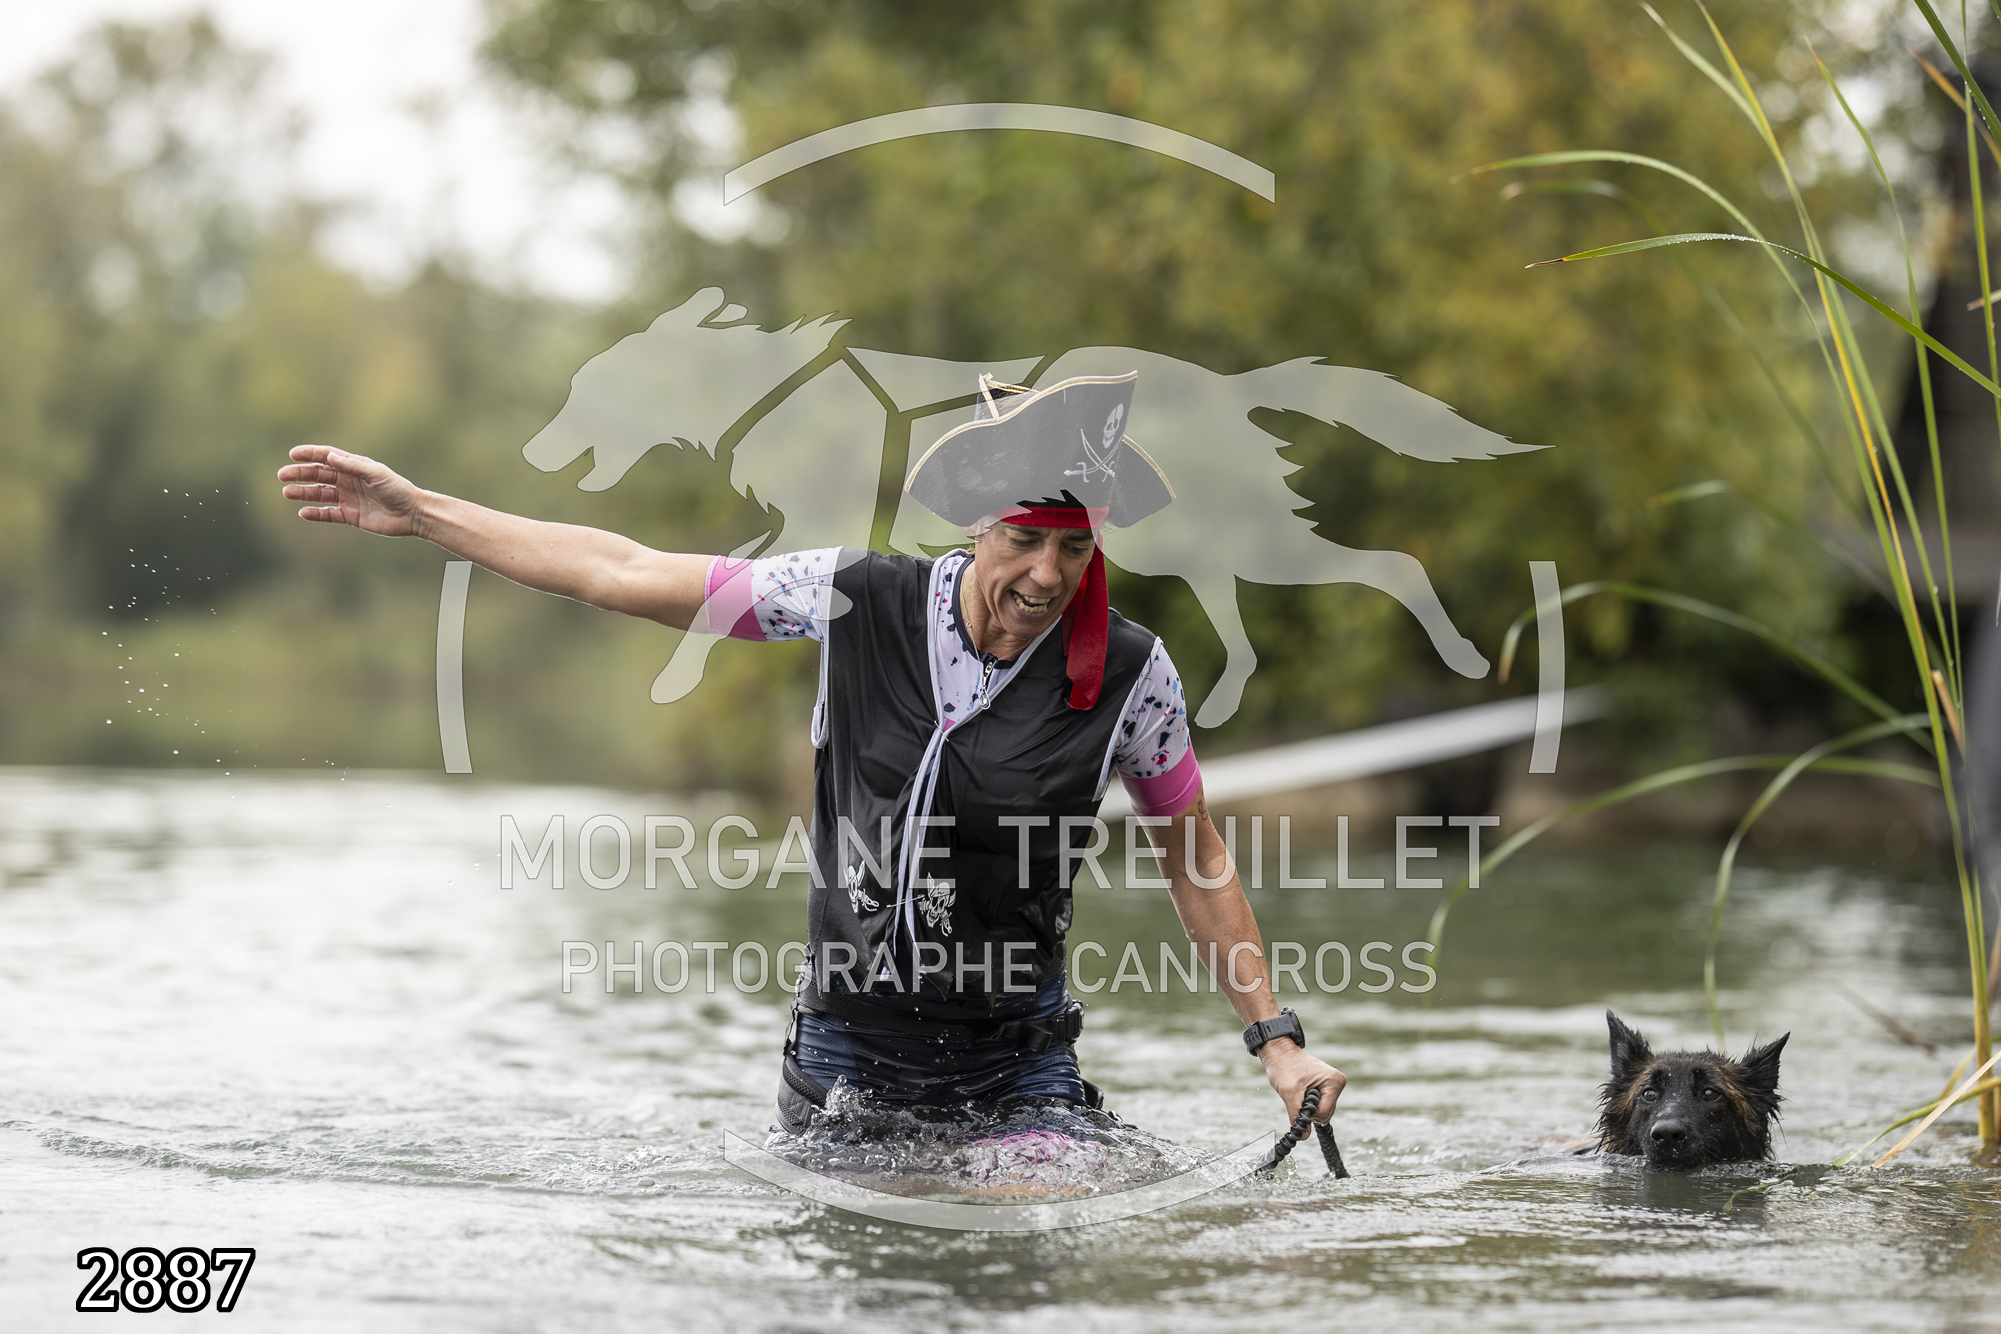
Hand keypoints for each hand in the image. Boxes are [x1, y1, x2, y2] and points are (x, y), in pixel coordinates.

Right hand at [279, 444, 426, 536]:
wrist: (413, 514)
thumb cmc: (398, 489)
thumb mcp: (376, 474)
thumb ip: (353, 466)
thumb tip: (329, 457)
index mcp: (355, 467)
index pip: (327, 457)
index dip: (310, 454)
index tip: (293, 454)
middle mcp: (349, 481)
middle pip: (319, 475)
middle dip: (300, 474)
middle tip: (282, 475)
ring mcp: (349, 499)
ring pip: (320, 494)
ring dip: (303, 493)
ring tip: (287, 493)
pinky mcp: (351, 516)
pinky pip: (329, 514)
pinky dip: (316, 514)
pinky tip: (303, 513)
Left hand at [1260, 1038, 1344, 1123]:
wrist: (1279, 1052)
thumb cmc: (1284, 1066)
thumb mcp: (1289, 1092)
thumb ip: (1297, 1115)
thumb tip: (1304, 1136)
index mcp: (1334, 1081)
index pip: (1324, 1112)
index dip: (1308, 1112)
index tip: (1297, 1099)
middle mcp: (1337, 1082)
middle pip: (1325, 1113)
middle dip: (1309, 1109)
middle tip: (1297, 1095)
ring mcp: (1333, 1084)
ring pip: (1323, 1110)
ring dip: (1308, 1106)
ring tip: (1299, 1091)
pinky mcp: (1326, 1087)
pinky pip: (1320, 1104)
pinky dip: (1309, 1103)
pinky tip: (1302, 1091)